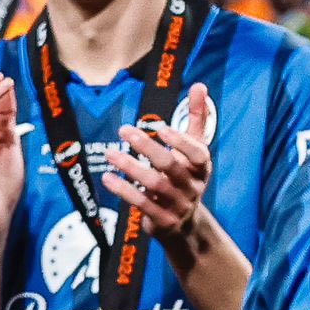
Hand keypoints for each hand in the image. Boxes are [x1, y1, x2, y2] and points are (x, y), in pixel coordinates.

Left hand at [104, 82, 214, 245]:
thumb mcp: (195, 149)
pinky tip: (108, 177)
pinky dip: (124, 191)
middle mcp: (193, 186)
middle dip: (147, 147)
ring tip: (110, 153)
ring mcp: (178, 205)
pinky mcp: (163, 221)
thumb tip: (200, 85)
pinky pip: (142, 204)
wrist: (185, 224)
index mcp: (202, 167)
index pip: (198, 154)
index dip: (181, 142)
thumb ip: (197, 117)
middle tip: (124, 130)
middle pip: (171, 166)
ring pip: (154, 185)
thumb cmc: (186, 176)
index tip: (160, 128)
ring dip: (131, 167)